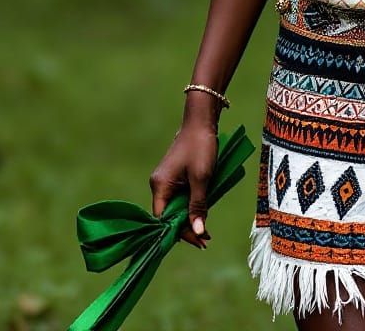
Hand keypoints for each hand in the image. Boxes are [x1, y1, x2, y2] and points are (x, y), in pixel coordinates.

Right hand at [149, 120, 218, 249]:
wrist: (202, 122)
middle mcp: (159, 185)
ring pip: (175, 208)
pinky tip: (201, 214)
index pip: (163, 220)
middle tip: (205, 240)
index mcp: (160, 186)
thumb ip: (198, 206)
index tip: (198, 242)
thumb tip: (198, 233)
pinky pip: (180, 198)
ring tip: (205, 232)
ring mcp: (166, 181)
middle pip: (168, 216)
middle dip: (186, 228)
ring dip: (189, 218)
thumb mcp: (202, 178)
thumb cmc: (201, 147)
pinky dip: (190, 207)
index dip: (179, 233)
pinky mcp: (175, 177)